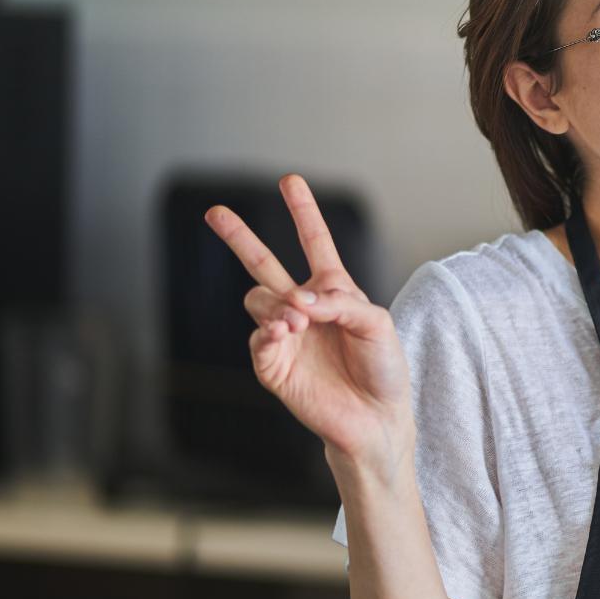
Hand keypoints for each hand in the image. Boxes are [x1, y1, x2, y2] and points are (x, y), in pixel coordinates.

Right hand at [204, 174, 411, 465]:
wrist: (376, 417)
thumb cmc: (384, 368)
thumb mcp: (377, 324)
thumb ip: (341, 303)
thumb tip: (298, 299)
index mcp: (334, 291)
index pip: (315, 244)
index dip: (303, 213)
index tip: (289, 180)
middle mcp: (304, 308)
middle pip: (264, 263)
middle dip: (240, 238)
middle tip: (216, 212)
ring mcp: (285, 335)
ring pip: (258, 299)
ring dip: (277, 303)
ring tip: (298, 320)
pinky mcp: (272, 364)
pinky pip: (258, 338)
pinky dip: (270, 331)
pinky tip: (286, 333)